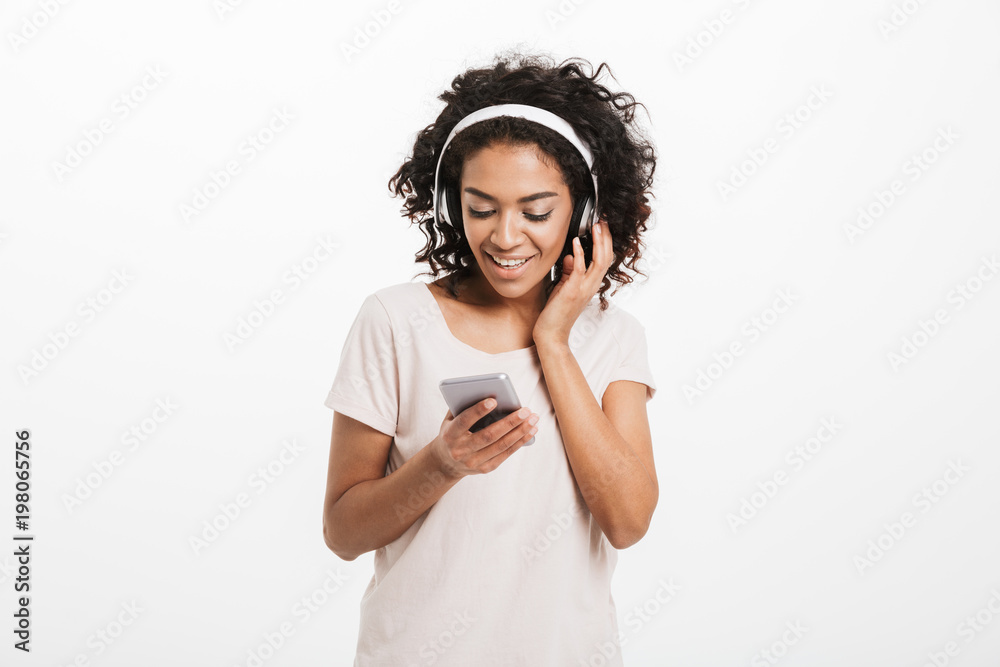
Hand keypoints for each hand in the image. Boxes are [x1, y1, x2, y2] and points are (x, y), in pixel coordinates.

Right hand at [430, 398, 539, 478]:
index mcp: (450, 435)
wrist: (446, 463)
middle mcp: (460, 451)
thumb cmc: (452, 433)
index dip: (478, 411)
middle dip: (509, 423)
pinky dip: (520, 441)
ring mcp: (474, 462)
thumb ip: (464, 407)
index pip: (464, 421)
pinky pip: (506, 454)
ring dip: (520, 432)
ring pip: (501, 446)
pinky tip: (530, 431)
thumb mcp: (450, 420)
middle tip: (525, 411)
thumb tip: (488, 392)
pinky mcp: (485, 468)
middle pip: (489, 436)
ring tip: (533, 419)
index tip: (494, 400)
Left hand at [533, 218, 613, 347]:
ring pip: (599, 262)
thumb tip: (570, 256)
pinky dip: (579, 254)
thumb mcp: (563, 288)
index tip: (602, 226)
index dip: (606, 242)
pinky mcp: (572, 291)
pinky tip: (576, 243)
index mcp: (591, 284)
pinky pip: (580, 270)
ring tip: (597, 226)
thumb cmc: (556, 313)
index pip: (604, 260)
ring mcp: (584, 289)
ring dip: (598, 242)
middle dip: (606, 237)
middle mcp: (591, 286)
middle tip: (604, 220)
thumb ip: (569, 272)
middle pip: (606, 258)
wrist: (551, 334)